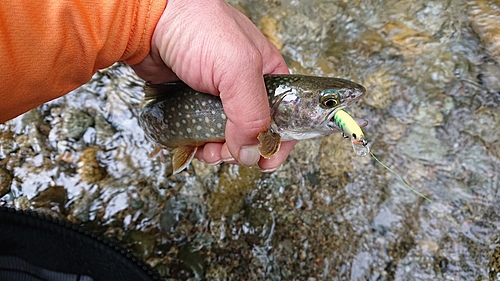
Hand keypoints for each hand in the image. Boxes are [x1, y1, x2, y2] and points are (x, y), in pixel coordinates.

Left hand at [131, 0, 295, 170]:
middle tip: (227, 152)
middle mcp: (245, 87)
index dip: (279, 141)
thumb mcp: (237, 68)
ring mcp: (218, 96)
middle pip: (254, 132)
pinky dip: (200, 144)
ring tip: (207, 149)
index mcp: (267, 74)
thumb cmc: (196, 28)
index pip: (286, 115)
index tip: (267, 161)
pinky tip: (194, 144)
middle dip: (241, 149)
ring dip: (218, 150)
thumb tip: (252, 151)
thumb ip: (252, 113)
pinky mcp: (194, 103)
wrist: (148, 22)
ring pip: (227, 137)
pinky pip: (203, 133)